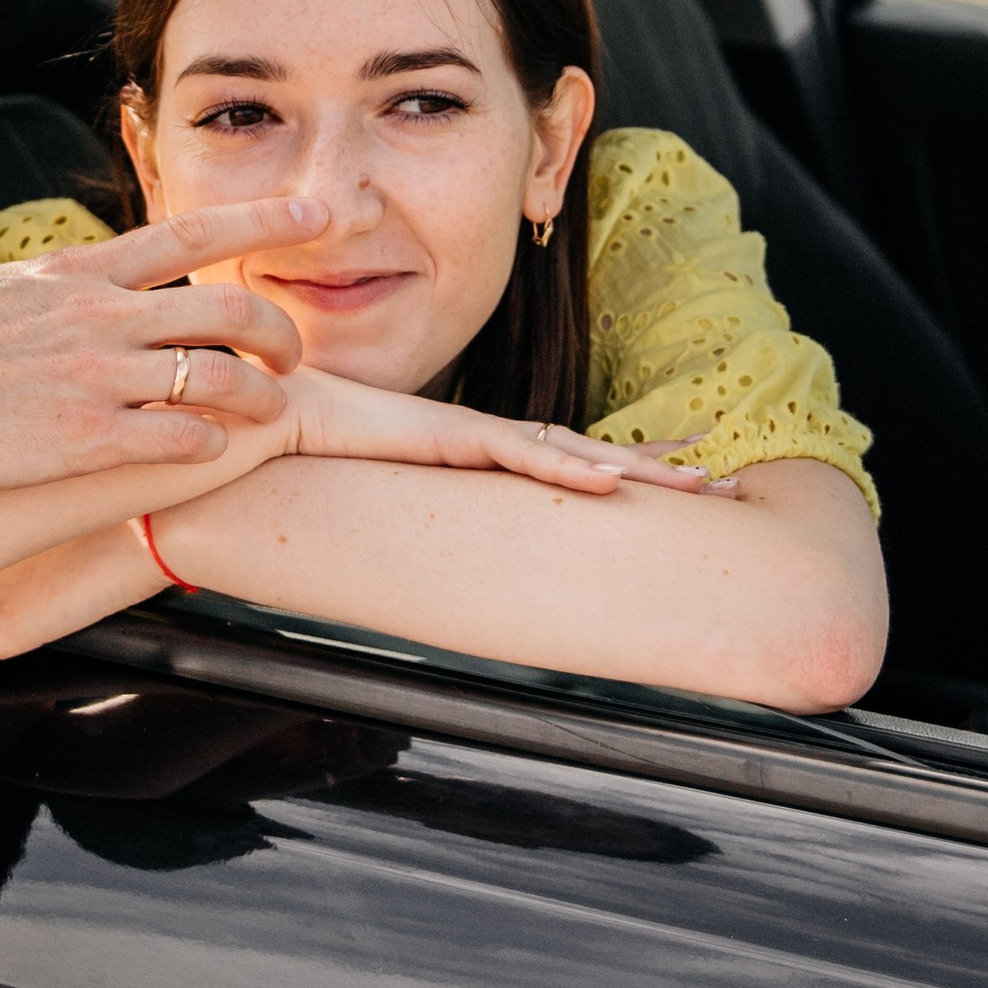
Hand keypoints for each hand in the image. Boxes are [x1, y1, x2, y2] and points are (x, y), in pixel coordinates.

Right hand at [0, 201, 319, 492]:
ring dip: (260, 397)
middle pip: (228, 308)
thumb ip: (59, 290)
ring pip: (221, 377)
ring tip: (268, 413)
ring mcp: (96, 378)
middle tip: (295, 356)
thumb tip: (85, 285)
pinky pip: (180, 439)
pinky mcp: (85, 439)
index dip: (264, 221)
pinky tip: (210, 454)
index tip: (318, 214)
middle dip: (281, 332)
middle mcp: (99, 316)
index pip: (192, 233)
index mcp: (79, 274)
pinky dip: (210, 446)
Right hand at [284, 371, 737, 490]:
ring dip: (639, 470)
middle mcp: (486, 441)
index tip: (671, 485)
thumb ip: (416, 521)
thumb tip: (429, 564)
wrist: (265, 423)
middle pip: (589, 454)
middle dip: (659, 468)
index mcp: (475, 455)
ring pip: (574, 452)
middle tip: (722, 487)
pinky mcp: (449, 438)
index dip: (621, 471)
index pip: (563, 462)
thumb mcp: (386, 503)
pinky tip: (613, 486)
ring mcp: (472, 435)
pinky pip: (523, 456)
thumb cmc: (315, 458)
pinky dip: (572, 471)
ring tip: (700, 486)